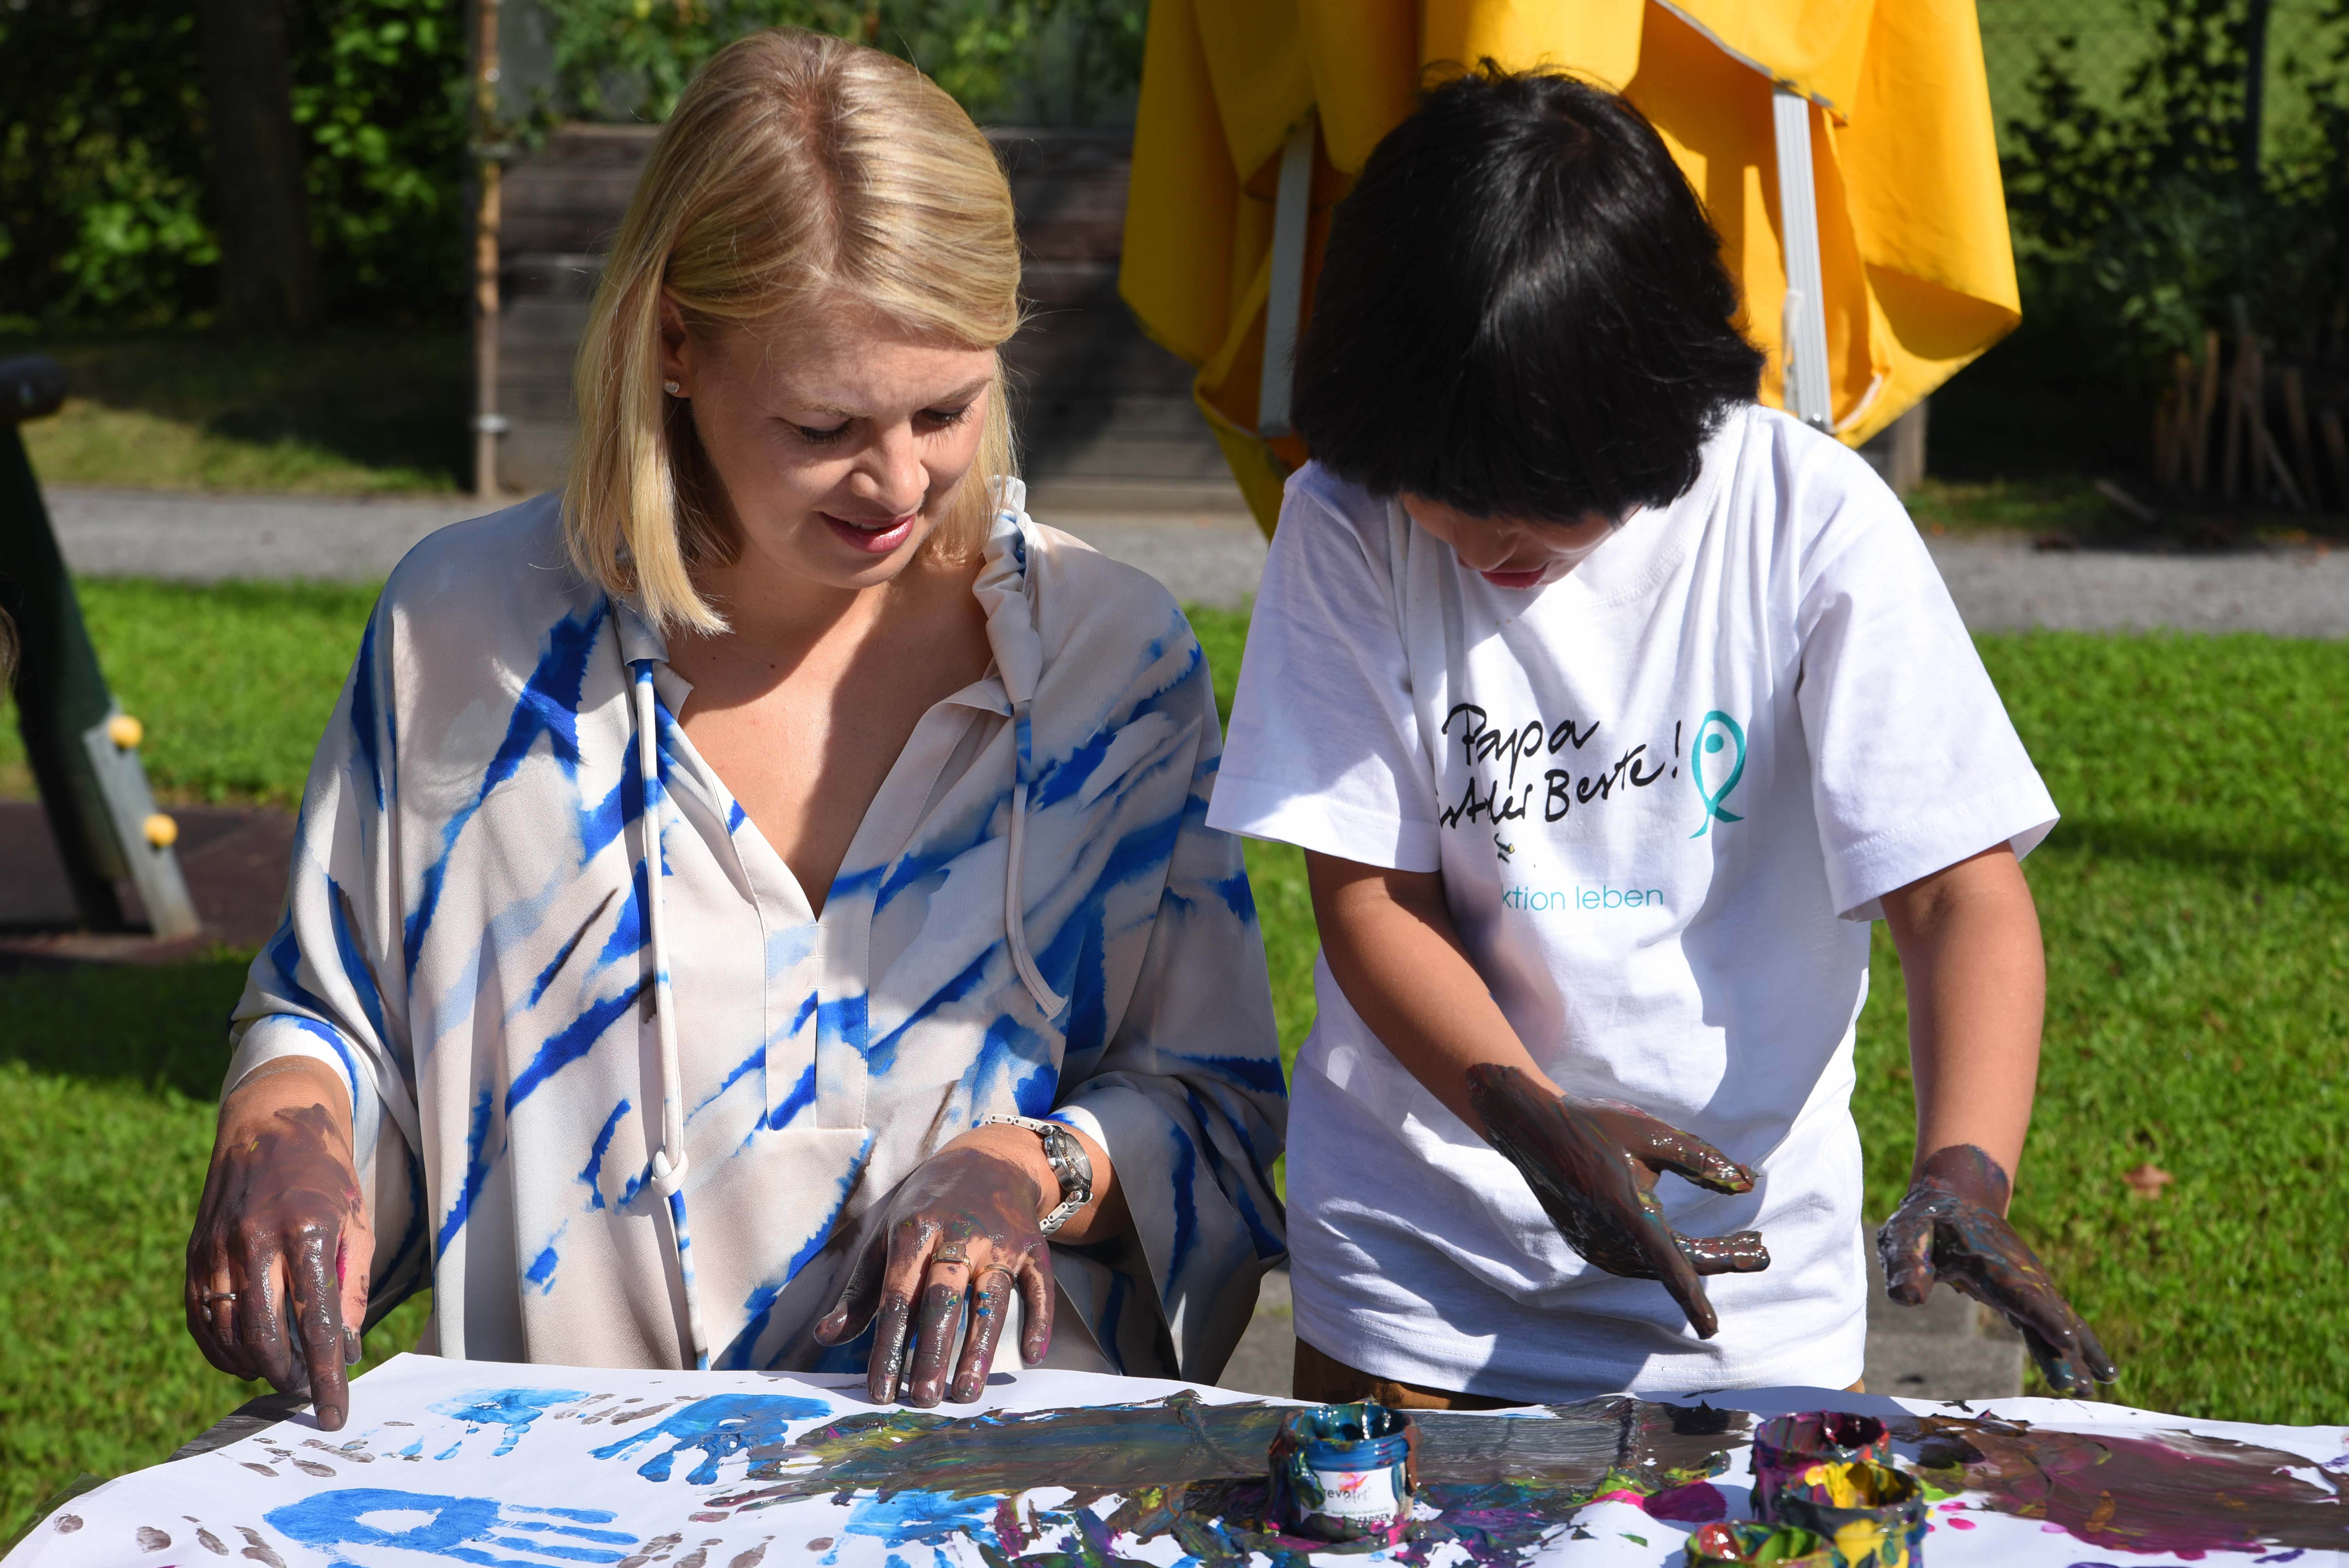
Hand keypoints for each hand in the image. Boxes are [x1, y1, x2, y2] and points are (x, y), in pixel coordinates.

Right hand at [185, 1066, 372, 1430]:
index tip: (334, 1416)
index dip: (327, 1376)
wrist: (272, 1123)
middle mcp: (257, 1241)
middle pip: (267, 1337)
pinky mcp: (195, 1254)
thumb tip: (345, 1352)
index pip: (318, 1323)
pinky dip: (223, 1351)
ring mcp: (219, 1248)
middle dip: (288, 1378)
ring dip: (256, 1367)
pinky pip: (203, 1319)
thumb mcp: (357, 1225)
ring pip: (231, 1334)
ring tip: (283, 1376)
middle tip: (305, 1392)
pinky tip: (246, 1360)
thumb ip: (351, 1289)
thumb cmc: (326, 1178)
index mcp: (309, 1231)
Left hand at [813, 1143, 1054, 1406]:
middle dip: (933, 1350)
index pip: (897, 1296)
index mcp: (914, 1232)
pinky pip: (1038, 1285)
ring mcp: (1000, 1241)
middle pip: (944, 1298)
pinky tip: (1033, 1355)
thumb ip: (860, 1291)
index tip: (881, 1392)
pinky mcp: (1032, 1246)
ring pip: (991, 1297)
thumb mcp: (886, 1237)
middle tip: (924, 1399)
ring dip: (979, 1347)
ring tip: (967, 1392)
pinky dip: (1040, 1319)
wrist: (987, 1160)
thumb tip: (825, 1337)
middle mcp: (959, 1234)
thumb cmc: (926, 1209)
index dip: (888, 1346)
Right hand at [1467, 1063, 1768, 1337]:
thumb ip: (1701, 1161)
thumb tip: (1747, 1184)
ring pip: (1656, 1265)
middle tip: (1760, 1249)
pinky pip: (1635, 1260)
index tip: (1712, 1329)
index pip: (1670, 1266)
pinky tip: (1686, 1243)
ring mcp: (1594, 1245)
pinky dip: (1667, 1256)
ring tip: (1741, 1242)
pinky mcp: (1587, 1243)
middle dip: (1722, 1259)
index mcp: (1626, 1213)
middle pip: (1675, 1263)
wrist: (1533, 1130)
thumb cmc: (1594, 1127)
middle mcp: (1608, 1239)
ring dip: (1699, 1258)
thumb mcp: (1652, 1134)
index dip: (1694, 1300)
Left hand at [1878, 1143, 2115, 1395]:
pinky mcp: (2031, 1294)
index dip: (2041, 1315)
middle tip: (2081, 1389)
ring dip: (2078, 1355)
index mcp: (1987, 1259)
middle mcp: (2018, 1273)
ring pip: (2060, 1321)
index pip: (2018, 1291)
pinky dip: (2081, 1346)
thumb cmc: (1926, 1220)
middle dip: (2064, 1351)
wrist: (1956, 1199)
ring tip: (2095, 1390)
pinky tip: (2104, 1373)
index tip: (2065, 1340)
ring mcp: (2030, 1284)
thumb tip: (1907, 1297)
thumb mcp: (1906, 1232)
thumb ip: (1906, 1262)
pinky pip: (2059, 1322)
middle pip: (2046, 1315)